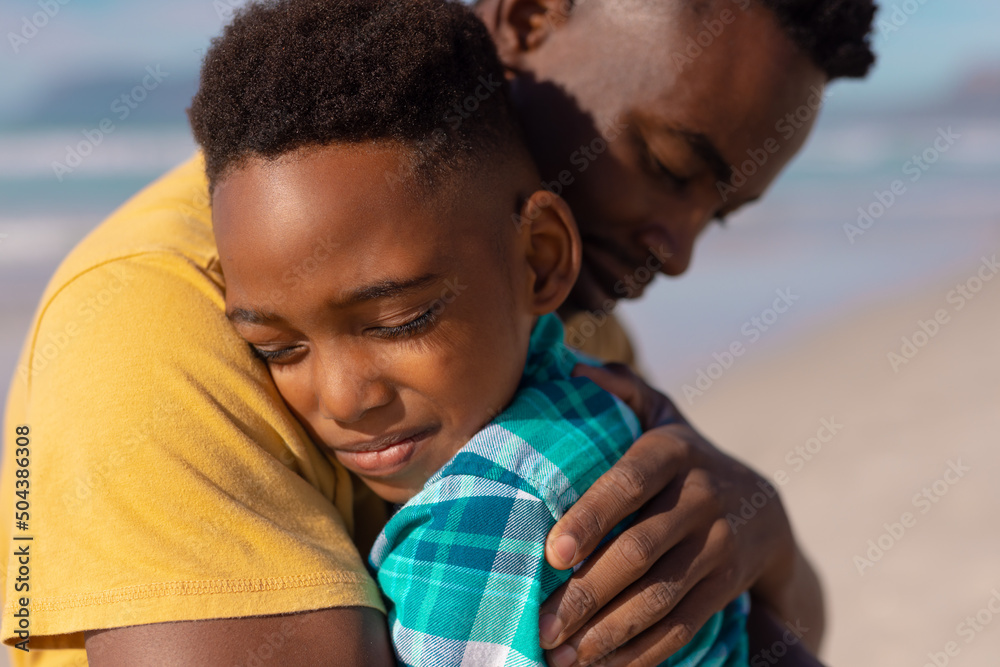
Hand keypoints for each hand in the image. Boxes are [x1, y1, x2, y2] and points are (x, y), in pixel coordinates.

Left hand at [536, 363, 822, 666]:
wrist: (763, 508)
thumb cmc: (684, 458)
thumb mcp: (662, 415)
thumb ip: (623, 390)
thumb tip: (575, 371)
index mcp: (674, 450)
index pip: (630, 482)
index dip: (593, 516)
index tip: (553, 552)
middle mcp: (701, 497)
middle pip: (641, 552)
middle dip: (588, 594)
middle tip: (541, 624)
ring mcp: (719, 546)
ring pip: (662, 598)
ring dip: (609, 633)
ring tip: (562, 656)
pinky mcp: (725, 586)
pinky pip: (683, 626)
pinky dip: (643, 652)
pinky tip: (602, 665)